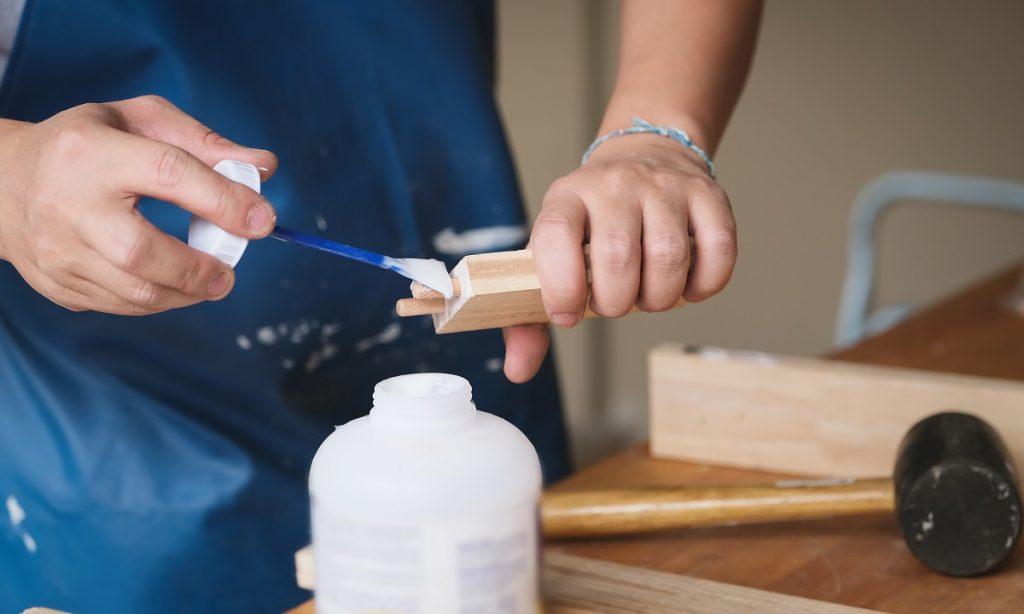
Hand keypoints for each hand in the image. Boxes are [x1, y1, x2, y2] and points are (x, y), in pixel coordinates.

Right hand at [0, 95, 277, 313]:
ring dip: (186, 293)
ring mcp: (57, 250)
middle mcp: (68, 204)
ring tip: (211, 281)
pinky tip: (174, 285)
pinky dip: (160, 302)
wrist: (2, 181)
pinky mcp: (57, 284)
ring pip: (133, 291)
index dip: (223, 200)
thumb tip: (264, 166)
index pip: (168, 173)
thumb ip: (206, 143)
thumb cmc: (87, 145)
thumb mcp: (140, 120)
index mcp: (92, 152)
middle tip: (230, 273)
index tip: (263, 221)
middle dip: (199, 269)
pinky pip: (120, 306)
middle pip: (141, 251)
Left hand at [502, 133, 736, 381]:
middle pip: (618, 256)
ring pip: (669, 257)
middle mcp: (615, 185)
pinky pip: (718, 251)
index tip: (568, 313)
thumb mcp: (551, 253)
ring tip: (648, 294)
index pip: (555, 235)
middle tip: (615, 302)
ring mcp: (664, 186)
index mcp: (567, 198)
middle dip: (617, 302)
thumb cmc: (593, 223)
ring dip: (660, 298)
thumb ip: (527, 317)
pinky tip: (687, 284)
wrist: (644, 156)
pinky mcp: (707, 196)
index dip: (561, 286)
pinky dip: (704, 285)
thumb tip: (519, 369)